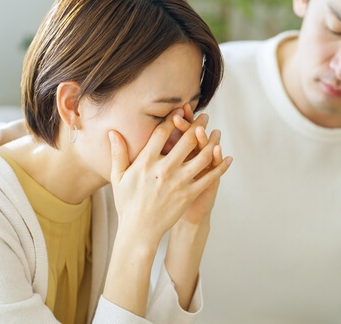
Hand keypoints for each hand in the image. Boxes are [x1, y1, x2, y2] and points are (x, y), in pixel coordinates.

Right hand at [108, 108, 230, 245]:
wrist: (139, 230)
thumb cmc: (127, 203)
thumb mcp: (118, 177)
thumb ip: (118, 153)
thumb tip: (113, 132)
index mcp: (145, 162)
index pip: (162, 132)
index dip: (173, 118)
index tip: (180, 110)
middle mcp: (164, 169)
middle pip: (186, 140)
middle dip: (197, 125)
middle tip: (205, 117)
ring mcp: (179, 182)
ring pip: (202, 156)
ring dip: (212, 142)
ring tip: (217, 133)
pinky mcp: (189, 194)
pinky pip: (209, 177)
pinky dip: (220, 166)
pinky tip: (227, 158)